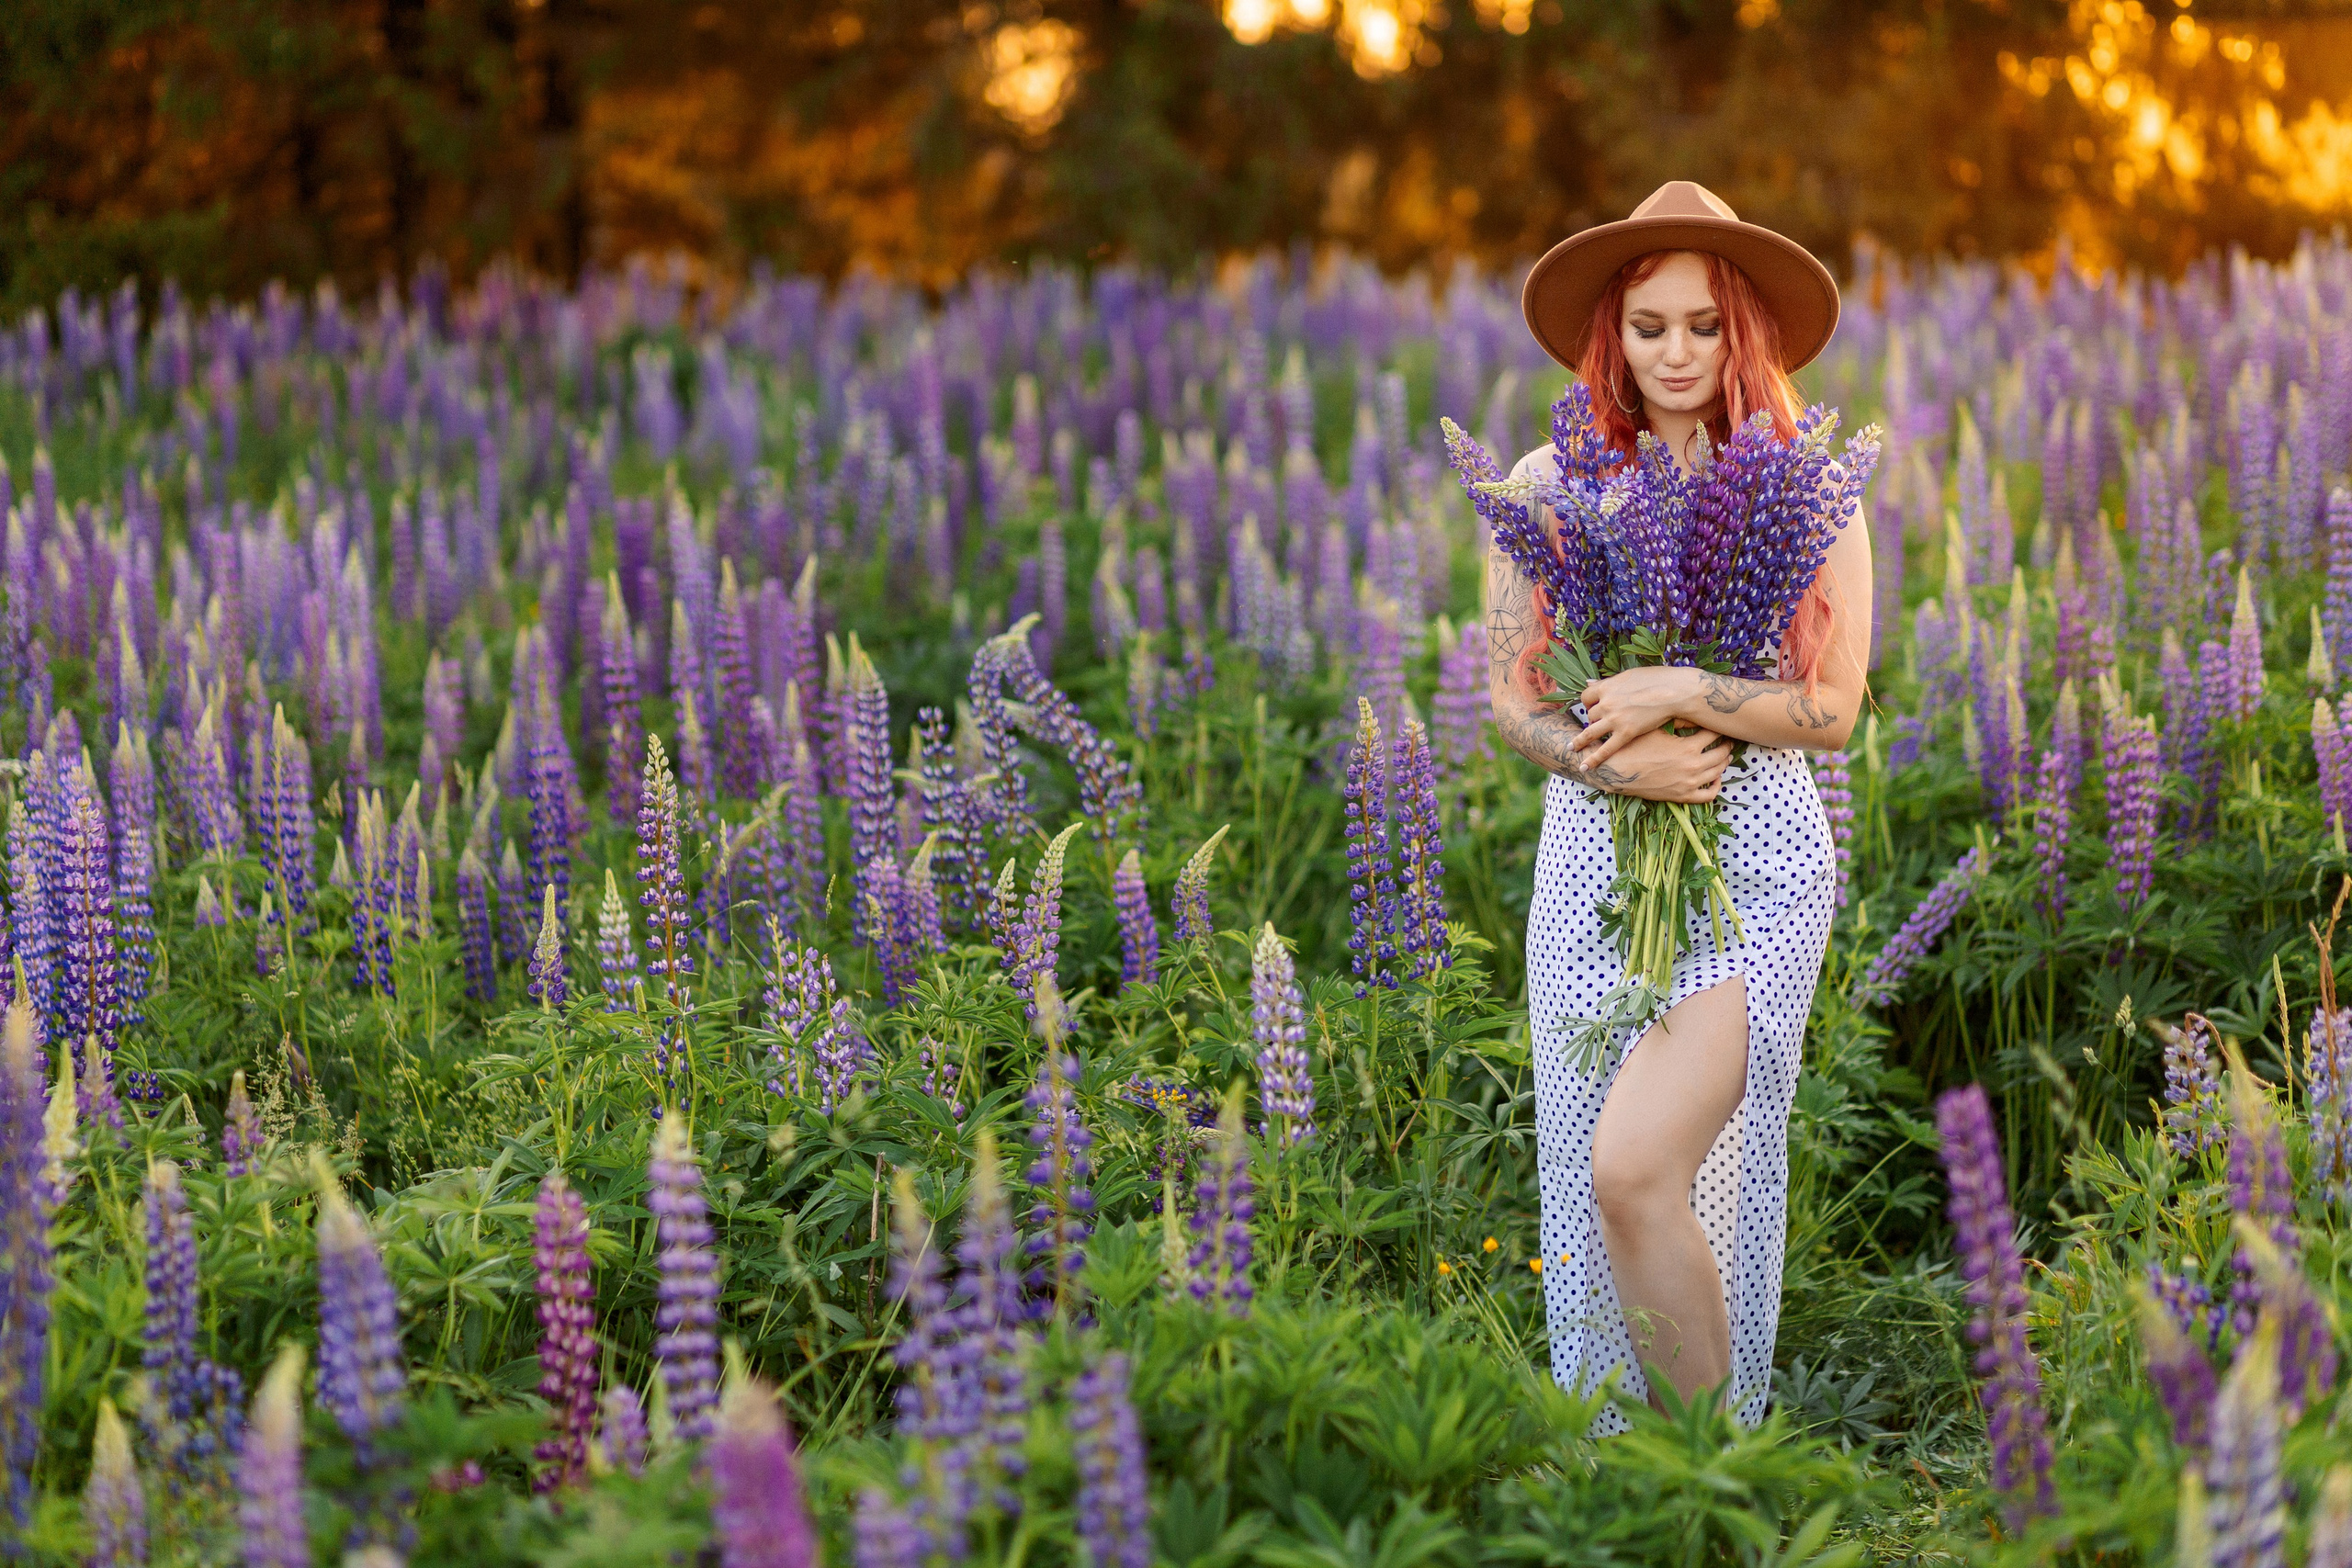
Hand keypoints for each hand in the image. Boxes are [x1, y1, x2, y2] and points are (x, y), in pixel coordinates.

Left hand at [1570, 667, 1701, 771]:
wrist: (1675, 691)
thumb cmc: (1657, 679)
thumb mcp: (1628, 675)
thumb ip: (1607, 682)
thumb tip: (1588, 682)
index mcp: (1606, 687)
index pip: (1586, 697)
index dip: (1588, 703)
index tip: (1592, 707)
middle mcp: (1606, 703)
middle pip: (1590, 715)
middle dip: (1593, 720)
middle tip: (1598, 725)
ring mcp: (1615, 719)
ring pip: (1590, 732)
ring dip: (1580, 741)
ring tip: (1571, 748)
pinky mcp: (1626, 733)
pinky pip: (1605, 749)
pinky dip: (1593, 759)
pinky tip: (1584, 767)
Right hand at [1589, 723, 1730, 803]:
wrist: (1616, 771)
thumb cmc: (1634, 747)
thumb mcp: (1656, 729)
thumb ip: (1679, 722)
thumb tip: (1694, 715)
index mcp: (1688, 747)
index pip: (1714, 734)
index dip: (1718, 727)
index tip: (1719, 723)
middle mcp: (1693, 766)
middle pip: (1722, 753)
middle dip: (1727, 744)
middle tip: (1726, 738)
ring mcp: (1689, 783)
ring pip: (1718, 772)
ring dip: (1724, 762)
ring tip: (1723, 754)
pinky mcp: (1683, 796)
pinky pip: (1709, 795)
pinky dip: (1716, 786)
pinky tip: (1715, 777)